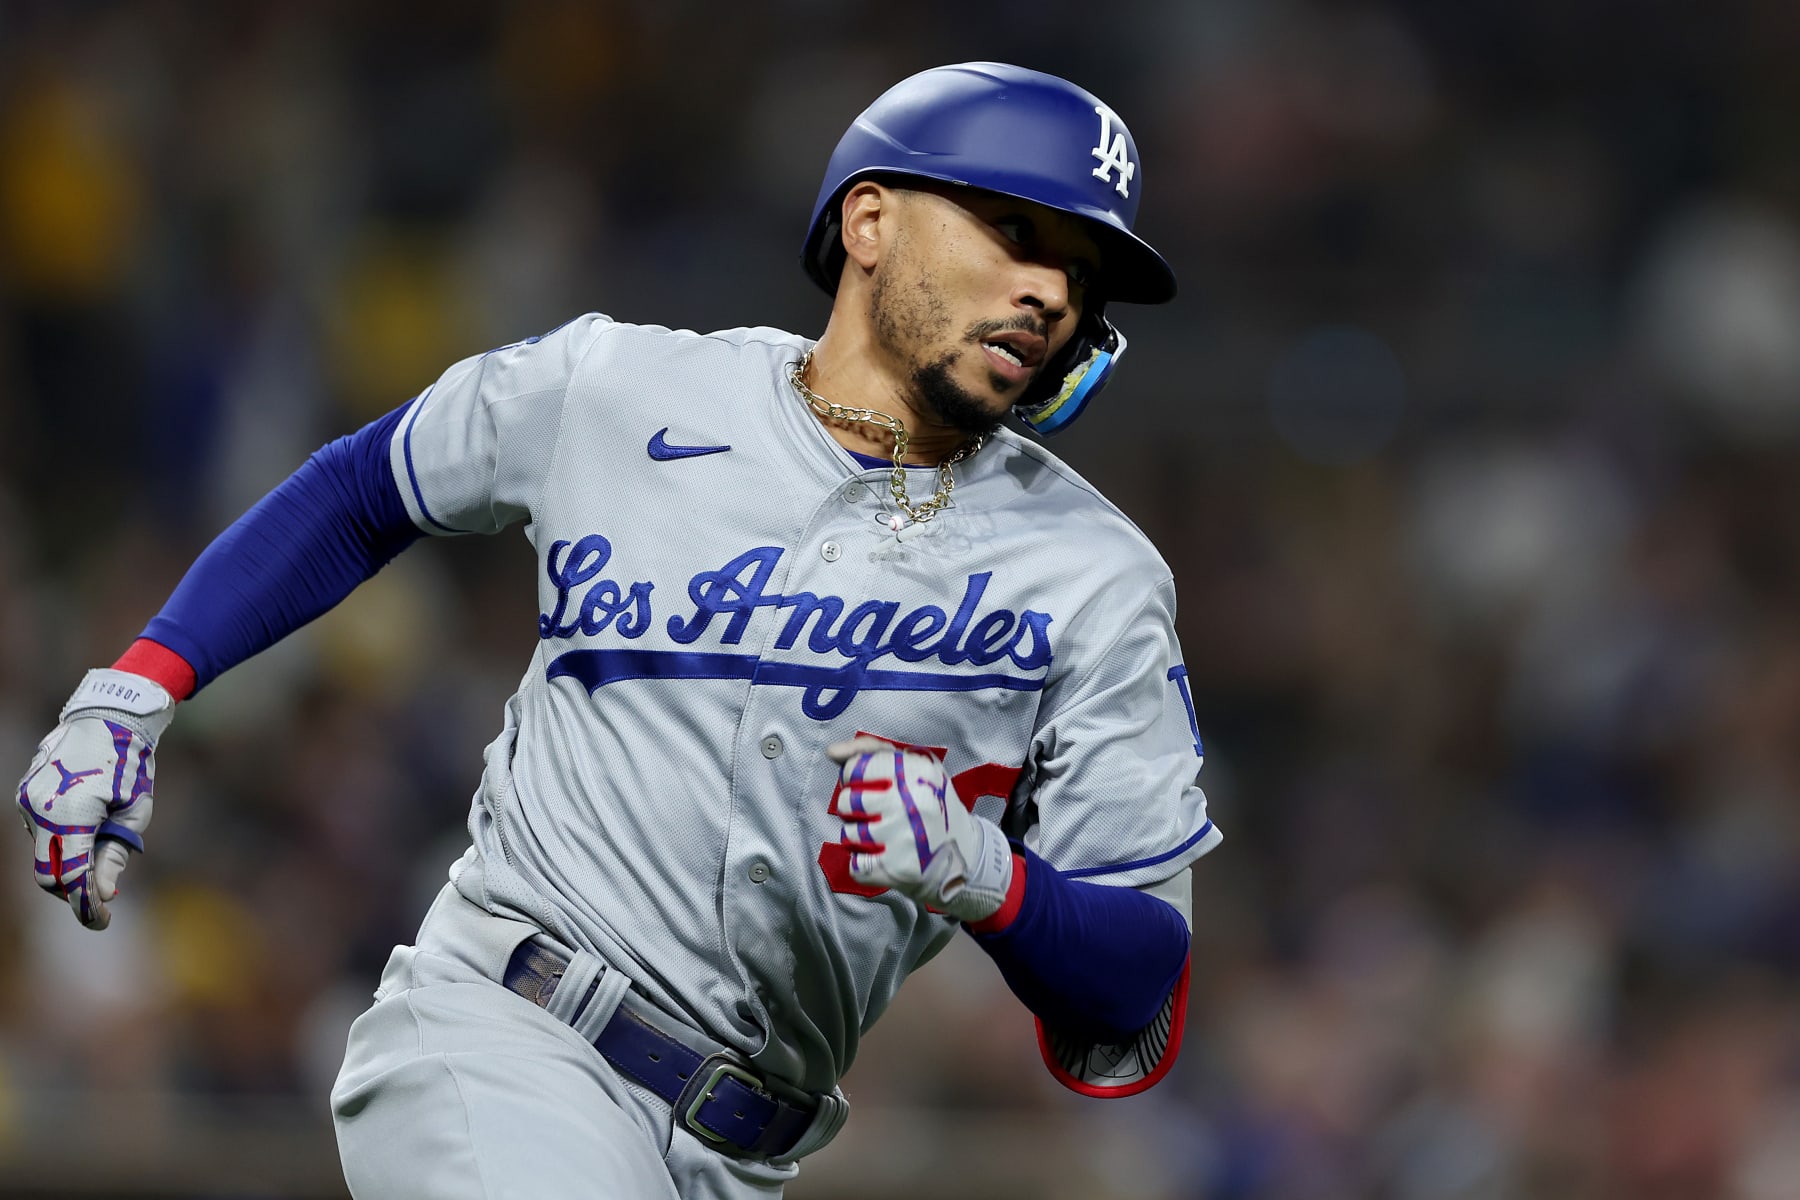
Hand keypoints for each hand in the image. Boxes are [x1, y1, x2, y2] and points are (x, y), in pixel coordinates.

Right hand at [17, 669, 175, 929]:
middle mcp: (40, 811)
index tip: (102, 922)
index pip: (73, 876)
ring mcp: (27, 803)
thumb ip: (116, 853)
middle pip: (47, 874)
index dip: (86, 906)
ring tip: (103, 836)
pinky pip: (40, 831)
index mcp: (72, 815)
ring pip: (42, 852)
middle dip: (72, 890)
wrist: (106, 716)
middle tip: (102, 895)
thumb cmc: (130, 762)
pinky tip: (87, 819)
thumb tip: (104, 893)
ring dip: (68, 859)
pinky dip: (61, 838)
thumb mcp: (134, 810)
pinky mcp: (24, 795)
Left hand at [825, 736, 1013, 922]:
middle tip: (877, 814)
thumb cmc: (931, 802)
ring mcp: (903, 837)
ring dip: (859, 837)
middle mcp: (910, 802)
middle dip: (854, 809)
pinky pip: (856, 865)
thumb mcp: (913, 766)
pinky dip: (865, 865)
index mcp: (916, 771)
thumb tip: (832, 752)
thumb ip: (871, 750)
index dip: (855, 778)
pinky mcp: (897, 868)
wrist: (965, 854)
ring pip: (848, 835)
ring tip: (884, 836)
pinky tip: (886, 858)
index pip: (855, 768)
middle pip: (846, 802)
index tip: (871, 786)